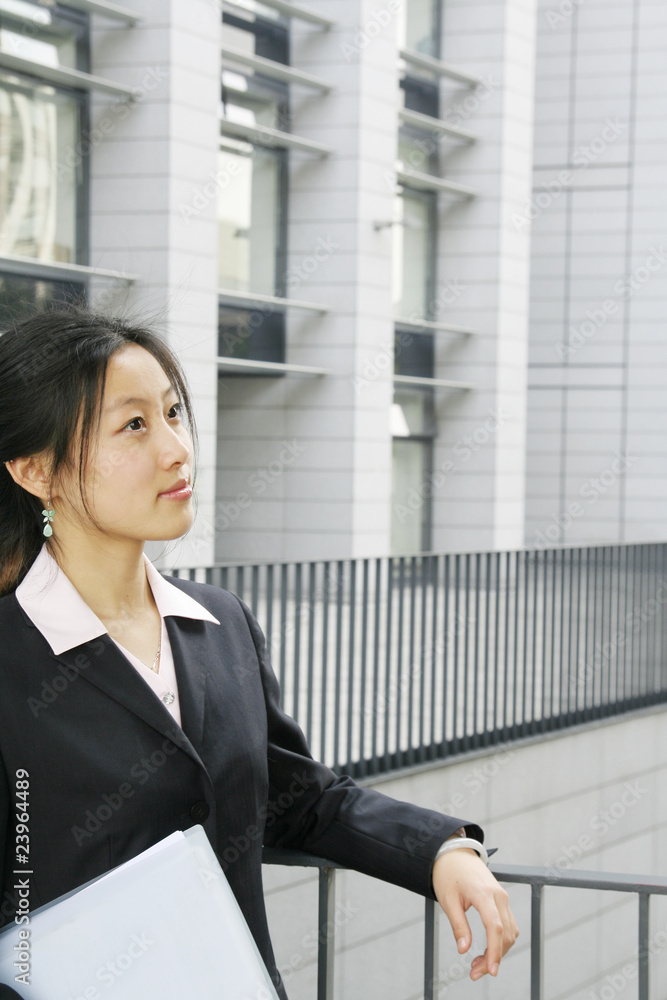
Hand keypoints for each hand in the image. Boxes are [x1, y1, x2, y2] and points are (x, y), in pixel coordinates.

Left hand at [432, 848, 518, 980]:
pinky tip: (487, 950)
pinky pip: (508, 925)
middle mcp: (498, 896)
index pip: (495, 927)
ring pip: (510, 932)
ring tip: (478, 964)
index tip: (490, 971)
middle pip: (505, 934)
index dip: (495, 951)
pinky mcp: (502, 900)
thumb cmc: (448, 874)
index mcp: (483, 894)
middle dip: (493, 957)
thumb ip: (458, 925)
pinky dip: (501, 940)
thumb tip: (464, 949)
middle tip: (475, 973)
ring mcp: (503, 897)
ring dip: (498, 951)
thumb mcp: (448, 900)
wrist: (455, 854)